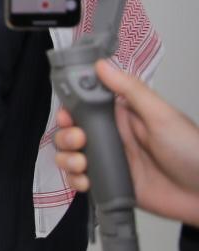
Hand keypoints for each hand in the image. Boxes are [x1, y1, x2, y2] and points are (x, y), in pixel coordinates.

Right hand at [54, 60, 198, 225]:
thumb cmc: (192, 151)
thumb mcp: (162, 115)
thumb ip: (131, 90)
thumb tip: (103, 65)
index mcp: (124, 117)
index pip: (86, 106)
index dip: (70, 108)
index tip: (66, 113)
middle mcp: (114, 138)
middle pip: (72, 131)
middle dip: (65, 135)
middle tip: (78, 140)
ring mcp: (111, 162)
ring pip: (71, 156)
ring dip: (67, 158)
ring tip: (81, 163)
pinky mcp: (110, 184)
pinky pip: (82, 181)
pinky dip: (75, 181)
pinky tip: (85, 181)